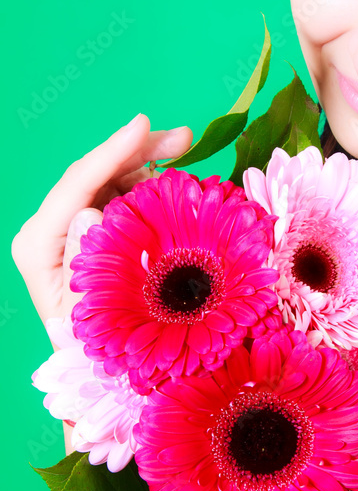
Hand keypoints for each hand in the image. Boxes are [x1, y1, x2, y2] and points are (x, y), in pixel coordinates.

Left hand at [11, 114, 192, 324]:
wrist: (98, 365)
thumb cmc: (96, 343)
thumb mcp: (92, 308)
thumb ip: (88, 257)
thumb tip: (93, 209)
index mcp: (39, 242)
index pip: (78, 183)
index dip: (112, 151)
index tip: (144, 125)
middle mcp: (49, 227)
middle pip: (95, 173)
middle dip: (137, 150)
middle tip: (184, 138)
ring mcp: (70, 226)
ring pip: (109, 179)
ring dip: (148, 164)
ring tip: (185, 156)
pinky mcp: (90, 228)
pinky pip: (119, 194)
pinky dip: (148, 184)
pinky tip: (174, 182)